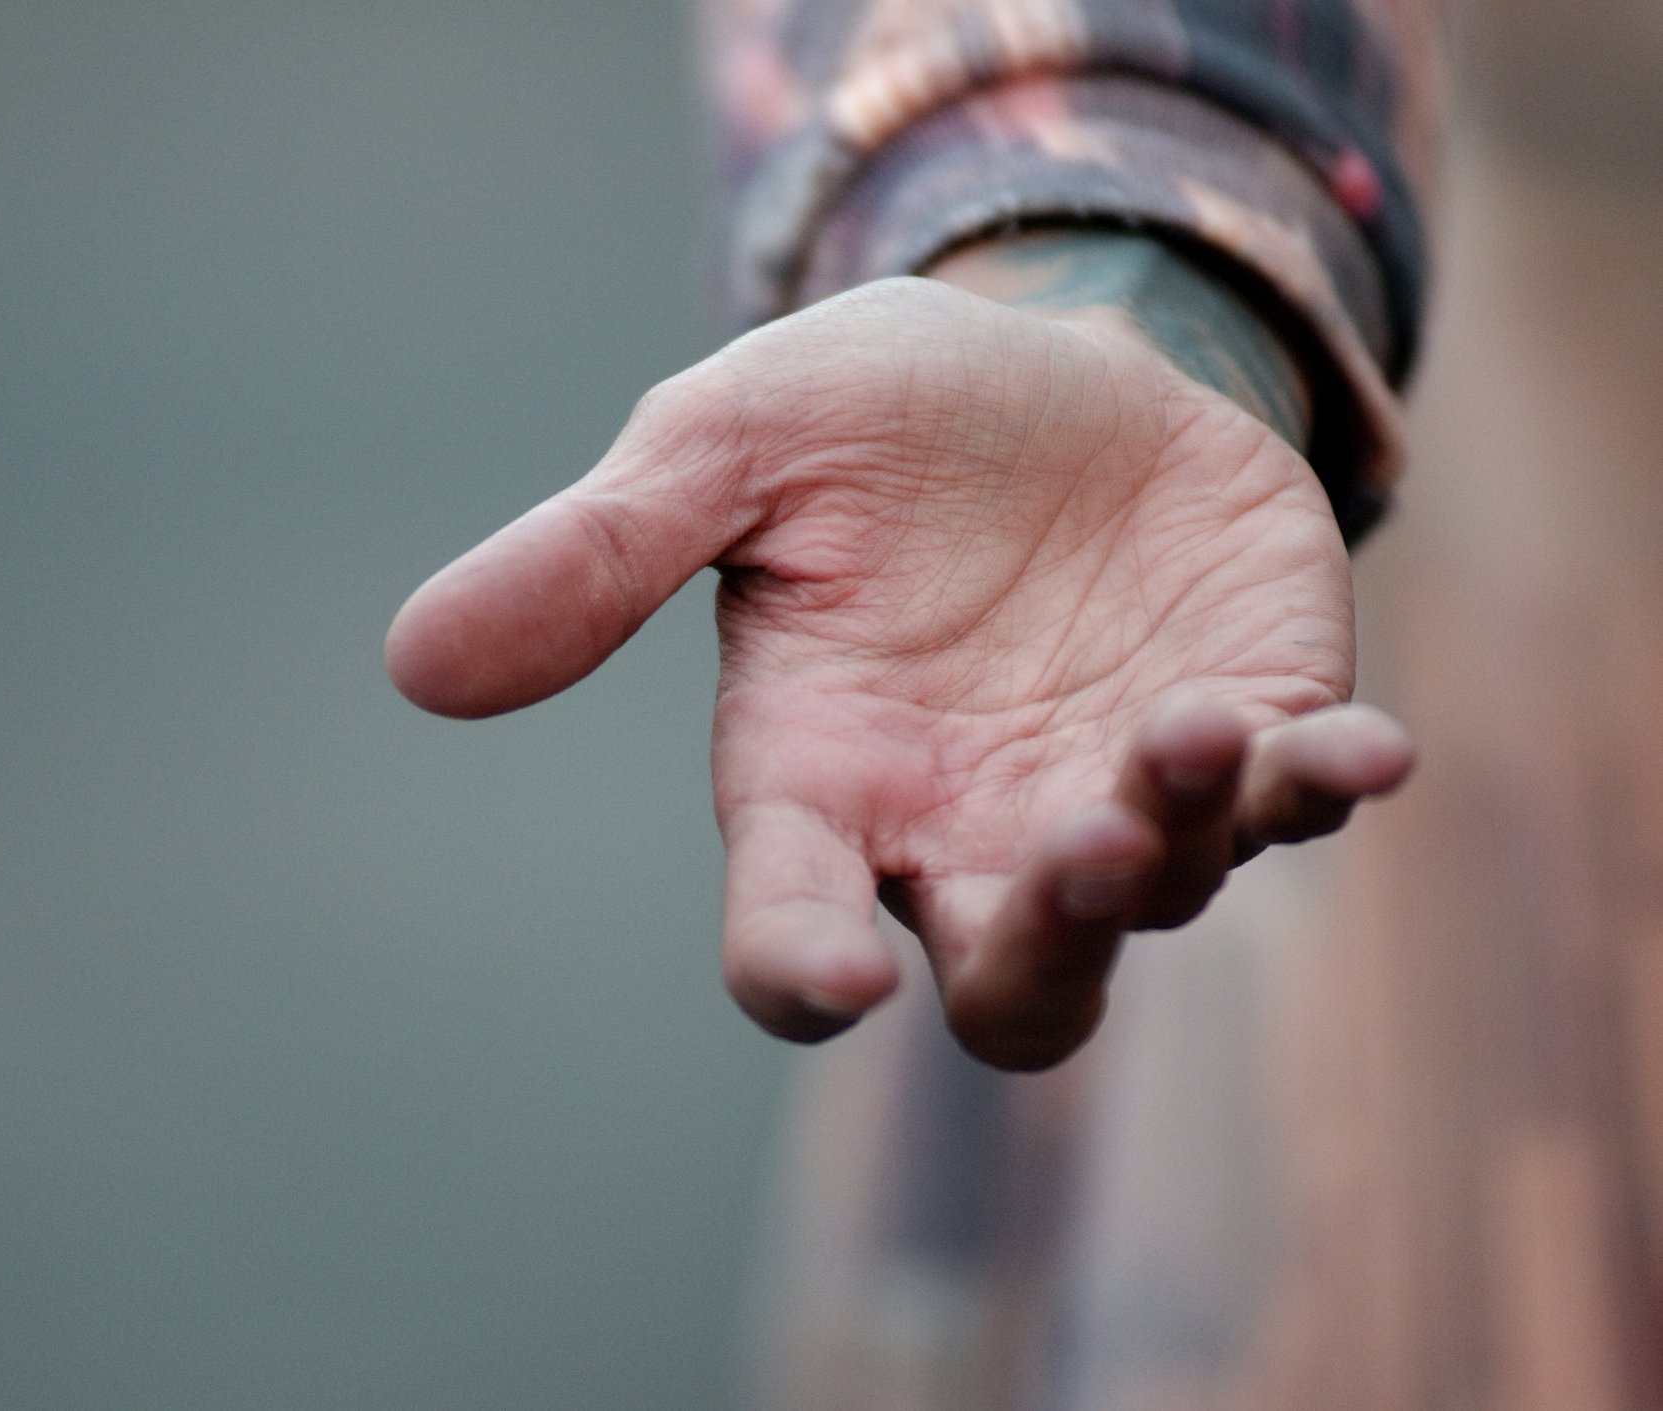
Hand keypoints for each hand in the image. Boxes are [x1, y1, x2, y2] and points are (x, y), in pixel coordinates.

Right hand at [385, 265, 1410, 1069]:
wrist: (1048, 352)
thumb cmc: (863, 418)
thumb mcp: (722, 445)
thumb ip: (596, 556)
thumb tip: (415, 662)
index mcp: (821, 778)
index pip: (793, 927)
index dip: (802, 969)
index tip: (829, 980)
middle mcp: (965, 824)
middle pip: (1010, 990)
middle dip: (1040, 951)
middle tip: (1059, 853)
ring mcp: (1110, 789)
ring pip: (1149, 902)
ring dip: (1174, 840)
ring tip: (1180, 723)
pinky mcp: (1247, 724)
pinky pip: (1288, 800)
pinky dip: (1317, 788)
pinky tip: (1354, 750)